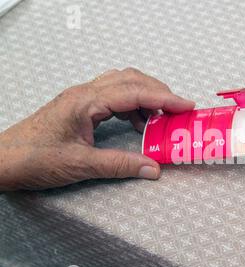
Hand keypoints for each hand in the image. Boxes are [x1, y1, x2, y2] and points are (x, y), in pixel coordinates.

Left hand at [0, 68, 194, 190]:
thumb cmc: (34, 159)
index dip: (164, 99)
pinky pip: (113, 96)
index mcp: (86, 102)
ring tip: (162, 118)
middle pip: (131, 80)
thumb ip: (120, 165)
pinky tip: (138, 123)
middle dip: (159, 92)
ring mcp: (81, 97)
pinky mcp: (79, 106)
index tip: (187, 105)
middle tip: (180, 110)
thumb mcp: (80, 165)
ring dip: (146, 97)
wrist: (2, 160)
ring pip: (122, 84)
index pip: (134, 92)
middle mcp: (85, 93)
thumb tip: (153, 168)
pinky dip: (132, 105)